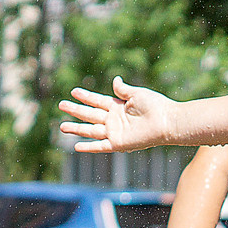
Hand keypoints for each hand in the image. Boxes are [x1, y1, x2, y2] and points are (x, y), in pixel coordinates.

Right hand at [58, 77, 174, 154]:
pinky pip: (100, 146)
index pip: (97, 101)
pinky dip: (89, 147)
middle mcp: (115, 120)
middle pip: (90, 115)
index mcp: (118, 106)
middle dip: (75, 110)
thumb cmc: (155, 106)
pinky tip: (76, 147)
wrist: (166, 121)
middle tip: (61, 105)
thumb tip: (115, 80)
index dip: (85, 96)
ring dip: (76, 128)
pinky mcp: (119, 143)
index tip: (73, 91)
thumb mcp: (136, 93)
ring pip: (91, 130)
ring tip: (61, 126)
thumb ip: (123, 89)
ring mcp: (115, 132)